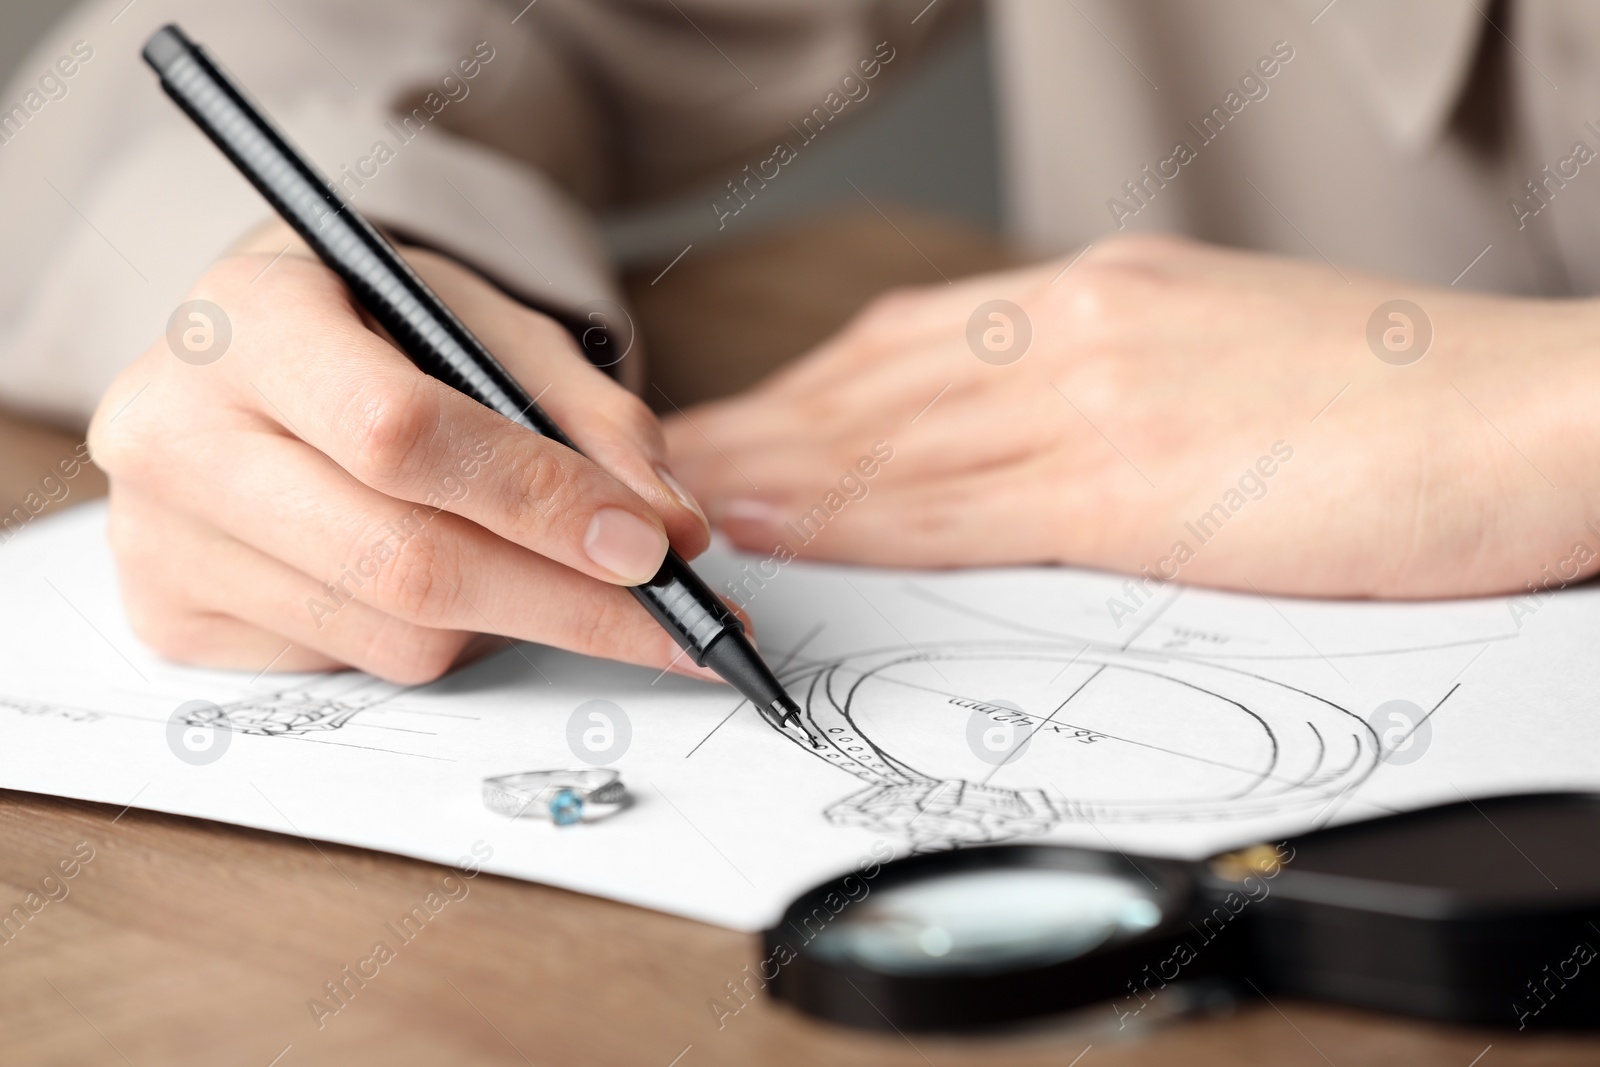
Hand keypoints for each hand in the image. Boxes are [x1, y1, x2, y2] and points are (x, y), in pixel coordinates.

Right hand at [90, 220, 714, 682]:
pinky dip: (439, 639)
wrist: (253, 355)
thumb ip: (588, 418)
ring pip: (392, 635)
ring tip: (559, 581)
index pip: (401, 433)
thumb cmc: (374, 330)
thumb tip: (672, 533)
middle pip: (401, 560)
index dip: (538, 499)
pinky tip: (455, 585)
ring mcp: (159, 537)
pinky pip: (354, 666)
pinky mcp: (174, 616)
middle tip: (670, 622)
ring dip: (513, 625)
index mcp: (249, 320)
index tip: (648, 547)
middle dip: (565, 603)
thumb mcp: (488, 327)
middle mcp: (174, 430)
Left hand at [663, 233, 1599, 597]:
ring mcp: (1097, 398)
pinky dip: (847, 523)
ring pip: (885, 442)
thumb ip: (1116, 392)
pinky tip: (778, 536)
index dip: (802, 393)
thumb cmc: (1407, 398)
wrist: (1545, 409)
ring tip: (669, 506)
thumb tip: (1031, 441)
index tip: (734, 428)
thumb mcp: (1227, 358)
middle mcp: (1079, 327)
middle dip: (750, 431)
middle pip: (868, 384)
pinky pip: (952, 508)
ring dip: (766, 478)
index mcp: (1103, 294)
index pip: (909, 345)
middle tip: (650, 465)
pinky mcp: (1131, 482)